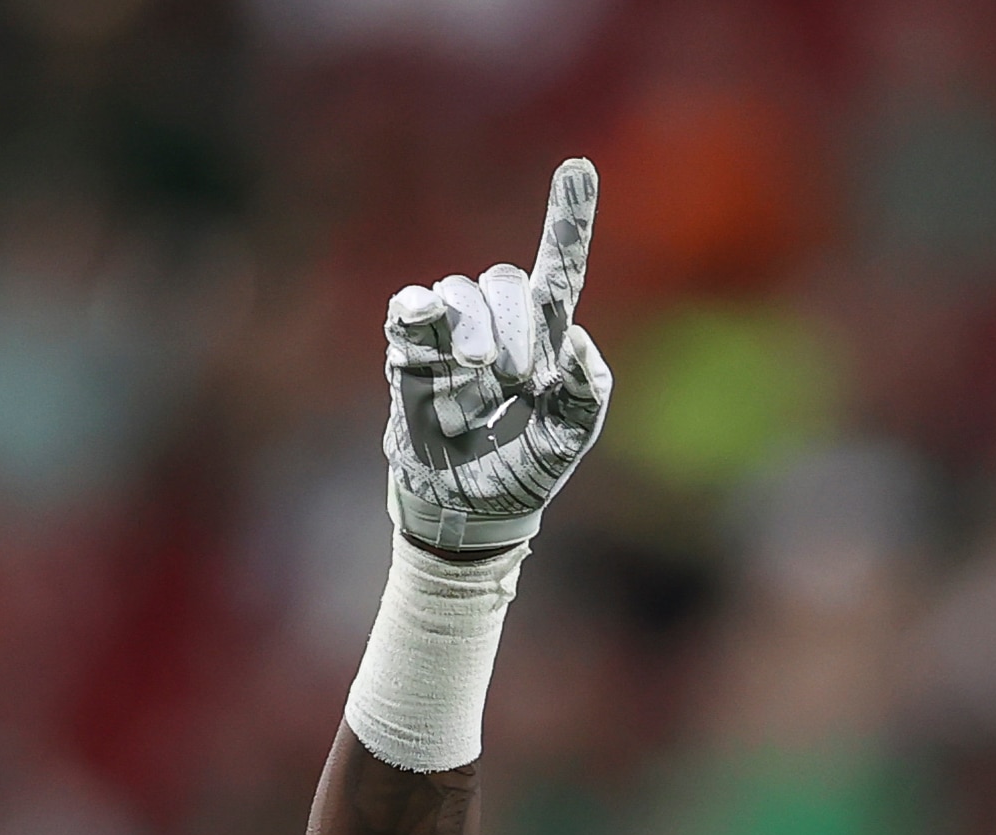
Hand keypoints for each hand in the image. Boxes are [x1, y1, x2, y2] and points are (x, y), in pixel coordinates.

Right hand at [383, 158, 611, 552]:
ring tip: (479, 388)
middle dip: (514, 326)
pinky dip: (417, 312)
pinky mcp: (410, 349)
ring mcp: (451, 333)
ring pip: (459, 292)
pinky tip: (423, 325)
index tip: (580, 166)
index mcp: (546, 337)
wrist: (472, 507)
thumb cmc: (526, 467)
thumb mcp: (570, 437)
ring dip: (474, 337)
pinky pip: (408, 308)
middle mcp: (498, 324)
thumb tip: (575, 339)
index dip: (569, 219)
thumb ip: (587, 391)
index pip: (560, 268)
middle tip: (514, 379)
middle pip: (505, 280)